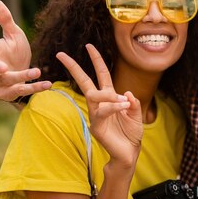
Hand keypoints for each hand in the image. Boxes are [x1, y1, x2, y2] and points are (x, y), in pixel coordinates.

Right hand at [0, 0, 51, 100]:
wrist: (23, 72)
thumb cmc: (15, 51)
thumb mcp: (13, 34)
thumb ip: (5, 20)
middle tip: (4, 67)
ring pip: (7, 81)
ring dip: (22, 78)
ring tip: (37, 71)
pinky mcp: (6, 93)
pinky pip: (19, 92)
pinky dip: (33, 88)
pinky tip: (47, 84)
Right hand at [56, 44, 141, 167]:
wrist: (129, 152)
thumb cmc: (131, 133)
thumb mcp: (136, 114)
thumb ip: (132, 102)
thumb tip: (125, 92)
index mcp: (109, 98)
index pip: (101, 75)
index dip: (96, 60)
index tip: (89, 46)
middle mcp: (99, 104)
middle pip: (84, 82)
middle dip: (74, 67)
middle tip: (61, 54)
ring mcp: (95, 114)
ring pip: (95, 96)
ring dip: (110, 96)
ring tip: (124, 102)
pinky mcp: (96, 126)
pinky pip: (103, 111)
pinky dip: (114, 107)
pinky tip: (124, 107)